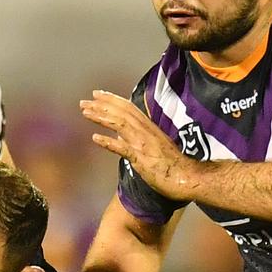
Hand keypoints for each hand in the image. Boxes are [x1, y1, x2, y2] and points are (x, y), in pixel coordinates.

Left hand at [80, 89, 198, 200]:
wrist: (188, 178)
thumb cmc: (172, 165)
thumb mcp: (154, 146)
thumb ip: (136, 139)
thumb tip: (119, 136)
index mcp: (149, 128)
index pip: (128, 108)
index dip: (112, 100)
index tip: (97, 94)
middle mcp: (145, 132)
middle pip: (122, 112)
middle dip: (101, 105)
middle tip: (84, 101)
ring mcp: (143, 144)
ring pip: (120, 124)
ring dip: (101, 117)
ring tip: (85, 113)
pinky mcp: (141, 159)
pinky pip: (122, 148)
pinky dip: (108, 142)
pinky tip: (95, 138)